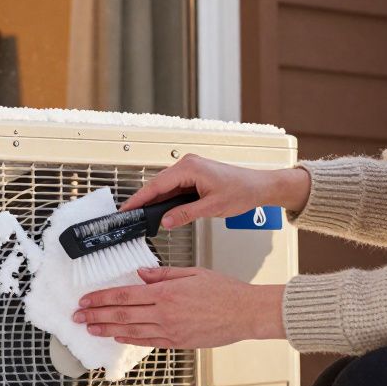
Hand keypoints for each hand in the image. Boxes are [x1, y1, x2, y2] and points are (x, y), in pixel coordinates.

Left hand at [73, 266, 285, 348]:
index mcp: (166, 293)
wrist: (245, 314)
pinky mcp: (177, 342)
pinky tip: (116, 336)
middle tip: (77, 316)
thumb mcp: (192, 273)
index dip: (101, 298)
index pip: (125, 295)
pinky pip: (147, 341)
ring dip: (106, 329)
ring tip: (89, 327)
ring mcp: (170, 330)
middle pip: (121, 314)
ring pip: (130, 330)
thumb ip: (163, 274)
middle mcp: (164, 313)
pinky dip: (129, 339)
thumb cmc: (224, 291)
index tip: (85, 299)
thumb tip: (140, 273)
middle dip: (95, 315)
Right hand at [120, 154, 311, 228]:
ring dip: (154, 200)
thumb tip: (165, 221)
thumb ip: (185, 215)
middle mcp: (188, 164)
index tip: (127, 209)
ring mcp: (190, 169)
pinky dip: (165, 198)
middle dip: (143, 200)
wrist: (259, 187)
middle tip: (130, 215)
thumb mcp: (212, 208)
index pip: (157, 184)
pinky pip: (174, 187)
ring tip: (142, 215)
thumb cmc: (242, 191)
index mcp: (190, 167)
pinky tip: (160, 210)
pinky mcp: (194, 176)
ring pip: (165, 186)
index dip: (140, 198)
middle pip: (157, 184)